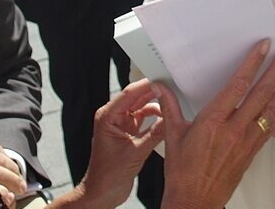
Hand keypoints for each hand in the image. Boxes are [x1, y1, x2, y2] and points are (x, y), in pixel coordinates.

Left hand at [67, 78, 164, 208]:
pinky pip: (143, 117)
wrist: (101, 193)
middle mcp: (112, 117)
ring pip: (140, 106)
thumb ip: (154, 134)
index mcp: (107, 117)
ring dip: (155, 104)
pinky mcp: (127, 131)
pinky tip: (165, 118)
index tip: (165, 80)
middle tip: (172, 88)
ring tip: (171, 102)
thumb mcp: (135, 153)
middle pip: (136, 96)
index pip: (130, 93)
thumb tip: (170, 118)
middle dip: (154, 92)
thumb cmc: (108, 176)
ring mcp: (120, 124)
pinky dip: (154, 117)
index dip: (148, 85)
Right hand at [158, 40, 274, 208]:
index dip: (253, 63)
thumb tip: (161, 87)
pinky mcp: (253, 151)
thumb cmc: (184, 174)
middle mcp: (234, 129)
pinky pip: (272, 127)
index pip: (238, 84)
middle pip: (261, 93)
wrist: (195, 202)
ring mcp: (246, 141)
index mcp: (213, 122)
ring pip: (272, 109)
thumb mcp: (173, 137)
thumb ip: (170, 107)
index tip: (262, 48)